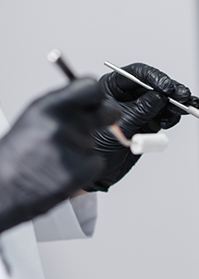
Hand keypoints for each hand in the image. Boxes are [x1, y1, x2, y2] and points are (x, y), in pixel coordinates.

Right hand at [0, 78, 119, 232]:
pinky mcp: (80, 171)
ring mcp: (72, 149)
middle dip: (109, 116)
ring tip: (57, 158)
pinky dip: (85, 168)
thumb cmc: (16, 155)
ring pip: (95, 141)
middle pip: (108, 112)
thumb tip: (92, 96)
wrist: (2, 190)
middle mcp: (61, 125)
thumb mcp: (34, 118)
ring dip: (83, 149)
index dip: (98, 94)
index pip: (91, 88)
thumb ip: (63, 105)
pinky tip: (64, 171)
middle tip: (105, 120)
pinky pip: (96, 163)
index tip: (98, 99)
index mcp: (48, 108)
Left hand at [82, 63, 198, 191]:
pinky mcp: (149, 121)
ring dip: (175, 104)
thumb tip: (159, 97)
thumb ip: (140, 110)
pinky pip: (165, 114)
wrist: (102, 171)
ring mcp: (139, 108)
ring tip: (186, 108)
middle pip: (154, 86)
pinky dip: (173, 116)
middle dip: (171, 91)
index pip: (136, 74)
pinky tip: (174, 118)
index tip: (167, 88)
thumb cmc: (100, 146)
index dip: (154, 78)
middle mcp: (127, 95)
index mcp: (112, 87)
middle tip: (184, 97)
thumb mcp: (121, 126)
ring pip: (163, 100)